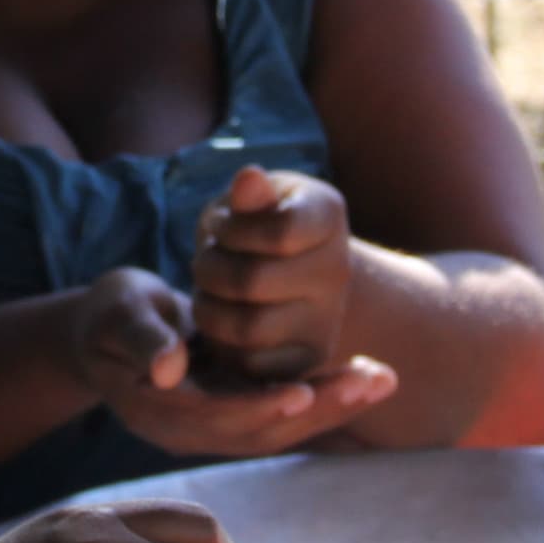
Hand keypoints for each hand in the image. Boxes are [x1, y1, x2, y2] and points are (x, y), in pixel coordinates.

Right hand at [61, 267, 395, 459]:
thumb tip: (167, 369)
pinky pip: (286, 414)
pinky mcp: (238, 412)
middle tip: (373, 380)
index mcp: (159, 413)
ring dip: (334, 406)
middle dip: (320, 410)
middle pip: (262, 432)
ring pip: (282, 428)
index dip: (260, 406)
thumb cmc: (109, 314)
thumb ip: (141, 339)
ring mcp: (218, 427)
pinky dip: (325, 398)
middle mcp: (193, 433)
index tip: (305, 391)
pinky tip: (366, 378)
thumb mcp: (116, 314)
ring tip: (383, 378)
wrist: (108, 331)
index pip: (216, 417)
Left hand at [188, 167, 354, 387]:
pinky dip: (223, 343)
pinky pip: (251, 364)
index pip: (276, 233)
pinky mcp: (308, 359)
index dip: (231, 231)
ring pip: (246, 328)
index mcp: (328, 213)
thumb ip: (250, 196)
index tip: (221, 225)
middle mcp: (339, 269)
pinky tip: (224, 319)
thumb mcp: (250, 200)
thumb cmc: (255, 224)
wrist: (290, 270)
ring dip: (208, 308)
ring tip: (208, 291)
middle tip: (203, 261)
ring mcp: (328, 319)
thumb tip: (248, 178)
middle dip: (209, 269)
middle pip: (251, 282)